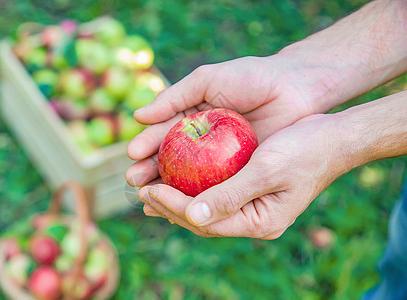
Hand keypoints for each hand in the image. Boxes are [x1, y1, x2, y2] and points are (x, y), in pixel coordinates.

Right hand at [126, 56, 323, 187]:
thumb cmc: (252, 77)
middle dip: (150, 172)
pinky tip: (183, 207)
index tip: (132, 156)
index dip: (146, 146)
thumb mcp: (209, 79)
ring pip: (189, 179)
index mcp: (191, 118)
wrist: (295, 88)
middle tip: (135, 181)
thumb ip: (173, 97)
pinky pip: (215, 189)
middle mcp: (201, 142)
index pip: (162, 135)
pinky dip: (198, 198)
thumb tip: (136, 116)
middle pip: (171, 160)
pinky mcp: (239, 174)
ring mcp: (219, 160)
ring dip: (168, 189)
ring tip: (149, 198)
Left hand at [138, 114, 344, 237]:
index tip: (148, 189)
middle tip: (140, 191)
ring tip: (150, 190)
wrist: (334, 138)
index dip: (173, 205)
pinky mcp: (252, 192)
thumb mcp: (267, 170)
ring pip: (206, 208)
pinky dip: (194, 187)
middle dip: (169, 205)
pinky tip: (178, 177)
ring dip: (177, 198)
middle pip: (202, 219)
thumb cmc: (305, 150)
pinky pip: (215, 193)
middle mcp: (254, 220)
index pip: (205, 221)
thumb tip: (193, 216)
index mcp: (259, 222)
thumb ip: (230, 195)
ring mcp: (253, 207)